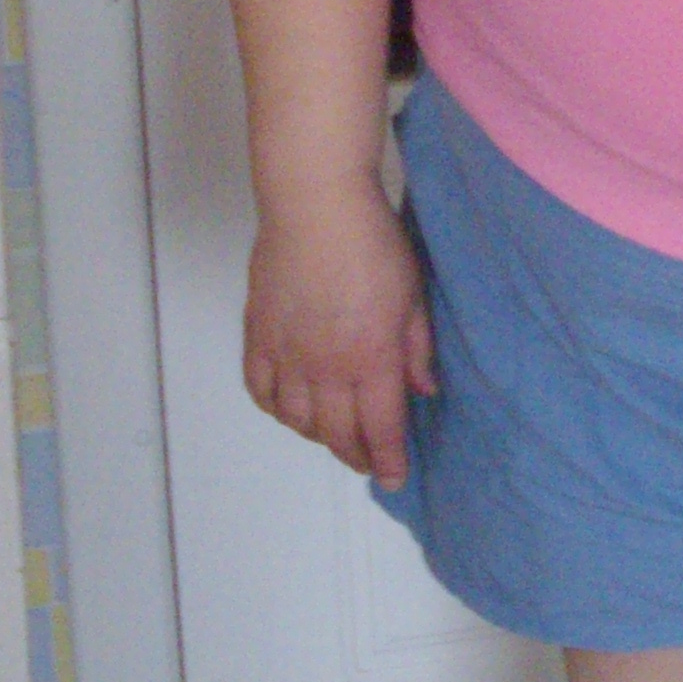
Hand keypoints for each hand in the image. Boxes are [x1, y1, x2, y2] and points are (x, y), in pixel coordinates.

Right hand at [244, 179, 435, 486]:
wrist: (316, 204)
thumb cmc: (372, 241)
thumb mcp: (413, 296)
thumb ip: (417, 349)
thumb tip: (423, 390)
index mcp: (371, 358)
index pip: (380, 428)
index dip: (387, 459)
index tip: (393, 478)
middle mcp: (325, 366)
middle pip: (336, 433)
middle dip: (355, 455)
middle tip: (368, 461)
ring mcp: (287, 353)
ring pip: (297, 419)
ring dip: (317, 435)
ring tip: (334, 434)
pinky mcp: (258, 334)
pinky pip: (261, 390)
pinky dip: (276, 409)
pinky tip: (291, 409)